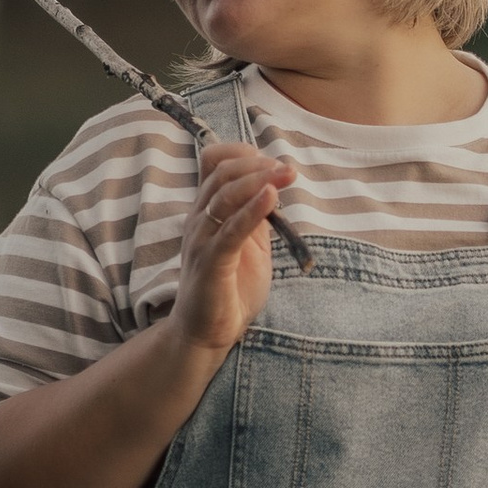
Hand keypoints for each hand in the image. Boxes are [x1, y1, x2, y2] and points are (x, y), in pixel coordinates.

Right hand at [164, 139, 294, 363]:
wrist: (206, 333)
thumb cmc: (229, 288)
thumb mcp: (250, 245)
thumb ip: (257, 218)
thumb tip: (275, 189)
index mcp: (207, 212)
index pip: (212, 164)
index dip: (241, 155)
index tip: (271, 162)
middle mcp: (199, 220)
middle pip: (221, 174)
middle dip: (257, 165)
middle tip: (287, 169)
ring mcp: (202, 240)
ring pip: (224, 196)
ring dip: (258, 180)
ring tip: (286, 174)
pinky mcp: (211, 263)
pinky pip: (230, 230)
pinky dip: (252, 211)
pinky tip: (271, 198)